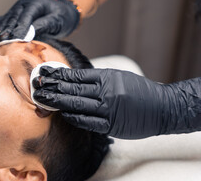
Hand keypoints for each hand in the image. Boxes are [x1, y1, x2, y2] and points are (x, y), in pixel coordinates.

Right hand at [0, 0, 79, 44]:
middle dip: (7, 32)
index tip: (15, 40)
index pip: (25, 17)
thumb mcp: (57, 20)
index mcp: (35, 3)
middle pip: (13, 18)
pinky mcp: (14, 14)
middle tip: (1, 44)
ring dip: (0, 31)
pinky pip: (2, 19)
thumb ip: (44, 25)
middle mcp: (24, 4)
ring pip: (6, 20)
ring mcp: (17, 8)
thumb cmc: (63, 17)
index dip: (20, 29)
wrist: (64, 12)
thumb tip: (30, 33)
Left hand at [33, 67, 200, 138]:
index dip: (59, 76)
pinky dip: (74, 117)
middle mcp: (106, 91)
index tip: (45, 75)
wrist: (163, 107)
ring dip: (58, 103)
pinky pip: (87, 121)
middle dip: (53, 88)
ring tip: (44, 100)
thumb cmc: (139, 90)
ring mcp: (108, 109)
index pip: (77, 76)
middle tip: (38, 87)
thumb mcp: (118, 76)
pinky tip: (63, 114)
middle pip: (73, 90)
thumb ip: (96, 78)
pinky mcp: (111, 124)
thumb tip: (72, 79)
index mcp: (107, 77)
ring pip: (77, 105)